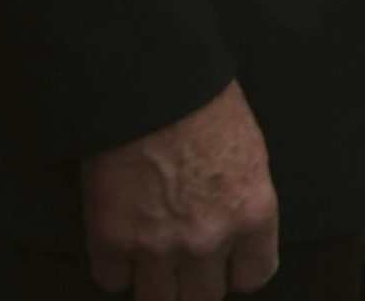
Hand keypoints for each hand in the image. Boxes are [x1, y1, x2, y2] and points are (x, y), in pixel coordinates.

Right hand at [80, 80, 277, 300]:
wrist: (150, 86)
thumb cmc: (205, 104)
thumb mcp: (250, 153)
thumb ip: (243, 203)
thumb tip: (237, 232)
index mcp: (252, 214)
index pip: (254, 276)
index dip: (237, 268)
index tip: (227, 261)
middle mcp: (208, 240)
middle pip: (203, 297)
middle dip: (196, 280)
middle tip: (187, 257)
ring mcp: (157, 246)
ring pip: (158, 300)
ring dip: (156, 281)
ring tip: (154, 256)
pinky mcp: (111, 240)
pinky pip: (112, 281)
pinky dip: (115, 267)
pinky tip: (121, 243)